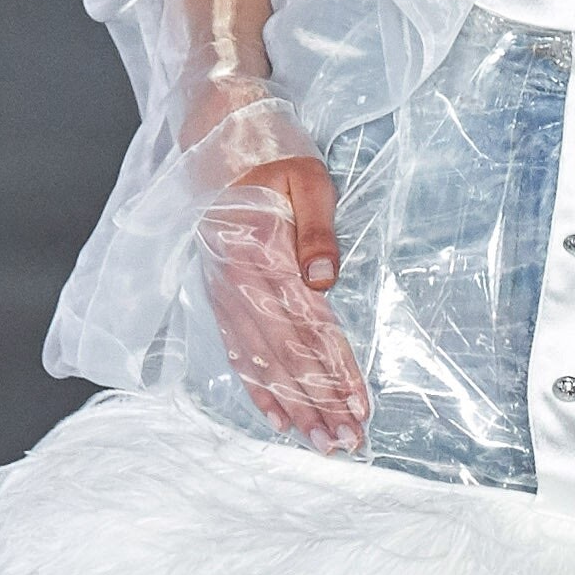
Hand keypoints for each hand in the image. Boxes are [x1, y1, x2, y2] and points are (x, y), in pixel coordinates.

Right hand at [201, 159, 367, 454]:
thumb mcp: (306, 177)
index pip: (307, 329)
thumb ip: (316, 232)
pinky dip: (256, 388)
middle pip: (285, 358)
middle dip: (318, 406)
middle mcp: (238, 285)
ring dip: (294, 408)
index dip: (335, 372)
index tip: (360, 408)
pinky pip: (236, 351)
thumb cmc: (269, 149)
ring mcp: (225, 293)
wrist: (215, 129)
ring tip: (321, 443)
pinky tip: (276, 418)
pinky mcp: (220, 294)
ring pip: (262, 363)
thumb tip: (325, 282)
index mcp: (261, 256)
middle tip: (346, 446)